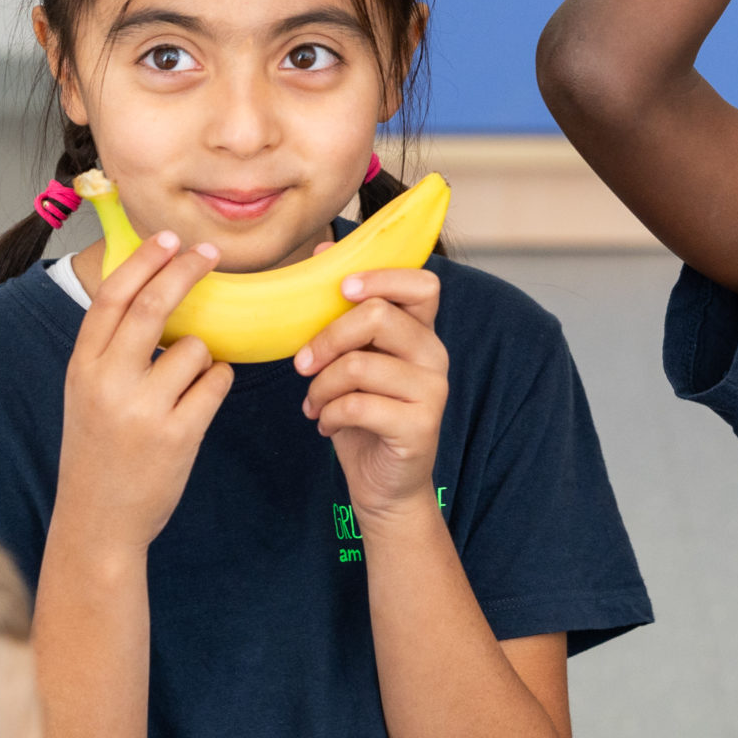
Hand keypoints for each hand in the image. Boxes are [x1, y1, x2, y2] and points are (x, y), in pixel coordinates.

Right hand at [56, 232, 231, 553]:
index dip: (142, 261)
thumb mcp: (87, 394)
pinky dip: (217, 382)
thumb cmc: (101, 448)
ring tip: (184, 387)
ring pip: (196, 348)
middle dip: (185, 269)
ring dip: (204, 355)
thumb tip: (155, 287)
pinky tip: (198, 404)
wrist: (98, 520)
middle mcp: (107, 384)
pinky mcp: (178, 433)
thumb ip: (112, 349)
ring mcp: (142, 410)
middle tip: (211, 251)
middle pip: (152, 306)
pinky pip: (217, 381)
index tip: (168, 236)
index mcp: (82, 369)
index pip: (110, 298)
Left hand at [295, 267, 447, 523]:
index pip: (423, 283)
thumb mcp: (354, 361)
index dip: (381, 277)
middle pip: (380, 317)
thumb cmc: (366, 418)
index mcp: (422, 333)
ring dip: (320, 386)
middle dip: (327, 338)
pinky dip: (328, 415)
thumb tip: (321, 251)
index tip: (342, 291)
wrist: (386, 487)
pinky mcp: (420, 425)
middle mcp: (435, 355)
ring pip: (359, 364)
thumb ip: (346, 315)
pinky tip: (325, 426)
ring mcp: (432, 390)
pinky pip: (358, 405)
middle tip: (302, 363)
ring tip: (313, 403)